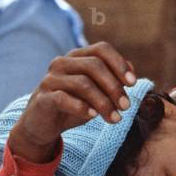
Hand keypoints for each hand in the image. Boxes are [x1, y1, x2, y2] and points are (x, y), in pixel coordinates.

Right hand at [9, 42, 136, 163]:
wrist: (42, 125)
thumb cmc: (72, 106)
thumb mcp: (95, 93)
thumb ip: (111, 80)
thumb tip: (132, 71)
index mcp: (77, 57)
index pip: (102, 49)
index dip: (119, 64)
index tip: (133, 83)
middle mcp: (62, 63)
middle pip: (94, 66)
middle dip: (114, 87)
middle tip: (126, 107)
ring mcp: (51, 79)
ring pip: (83, 83)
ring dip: (104, 102)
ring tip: (115, 118)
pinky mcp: (43, 98)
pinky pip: (64, 98)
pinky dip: (82, 107)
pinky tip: (93, 116)